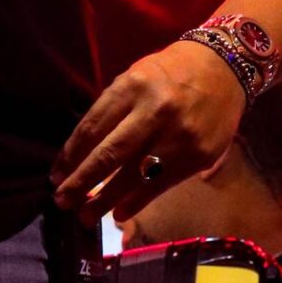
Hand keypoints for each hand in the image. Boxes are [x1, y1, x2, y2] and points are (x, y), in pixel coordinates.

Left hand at [53, 39, 246, 219]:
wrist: (225, 67)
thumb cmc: (171, 73)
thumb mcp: (135, 77)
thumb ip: (113, 111)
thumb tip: (83, 154)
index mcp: (131, 86)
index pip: (92, 128)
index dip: (70, 156)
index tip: (55, 176)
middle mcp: (154, 111)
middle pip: (109, 154)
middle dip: (81, 182)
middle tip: (61, 202)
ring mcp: (177, 135)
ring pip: (134, 175)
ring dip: (105, 199)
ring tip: (85, 216)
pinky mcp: (197, 155)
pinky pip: (161, 184)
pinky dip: (137, 201)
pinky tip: (119, 213)